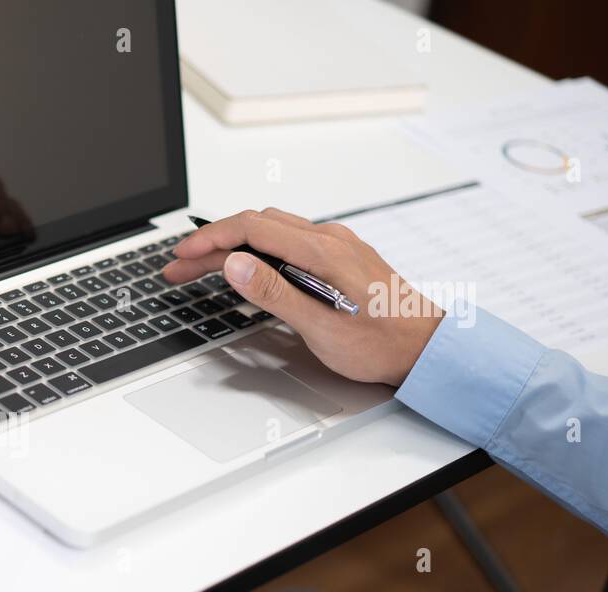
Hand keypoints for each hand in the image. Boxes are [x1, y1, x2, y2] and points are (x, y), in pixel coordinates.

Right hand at [163, 208, 444, 385]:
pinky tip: (245, 267)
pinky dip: (256, 250)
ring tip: (201, 268)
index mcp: (323, 251)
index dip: (210, 239)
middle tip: (179, 267)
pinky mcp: (339, 258)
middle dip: (212, 243)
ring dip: (232, 246)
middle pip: (256, 226)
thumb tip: (235, 265)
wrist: (428, 348)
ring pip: (271, 231)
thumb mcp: (321, 327)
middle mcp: (329, 240)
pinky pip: (288, 241)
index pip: (252, 228)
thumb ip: (275, 293)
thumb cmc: (383, 343)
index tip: (182, 255)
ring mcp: (336, 246)